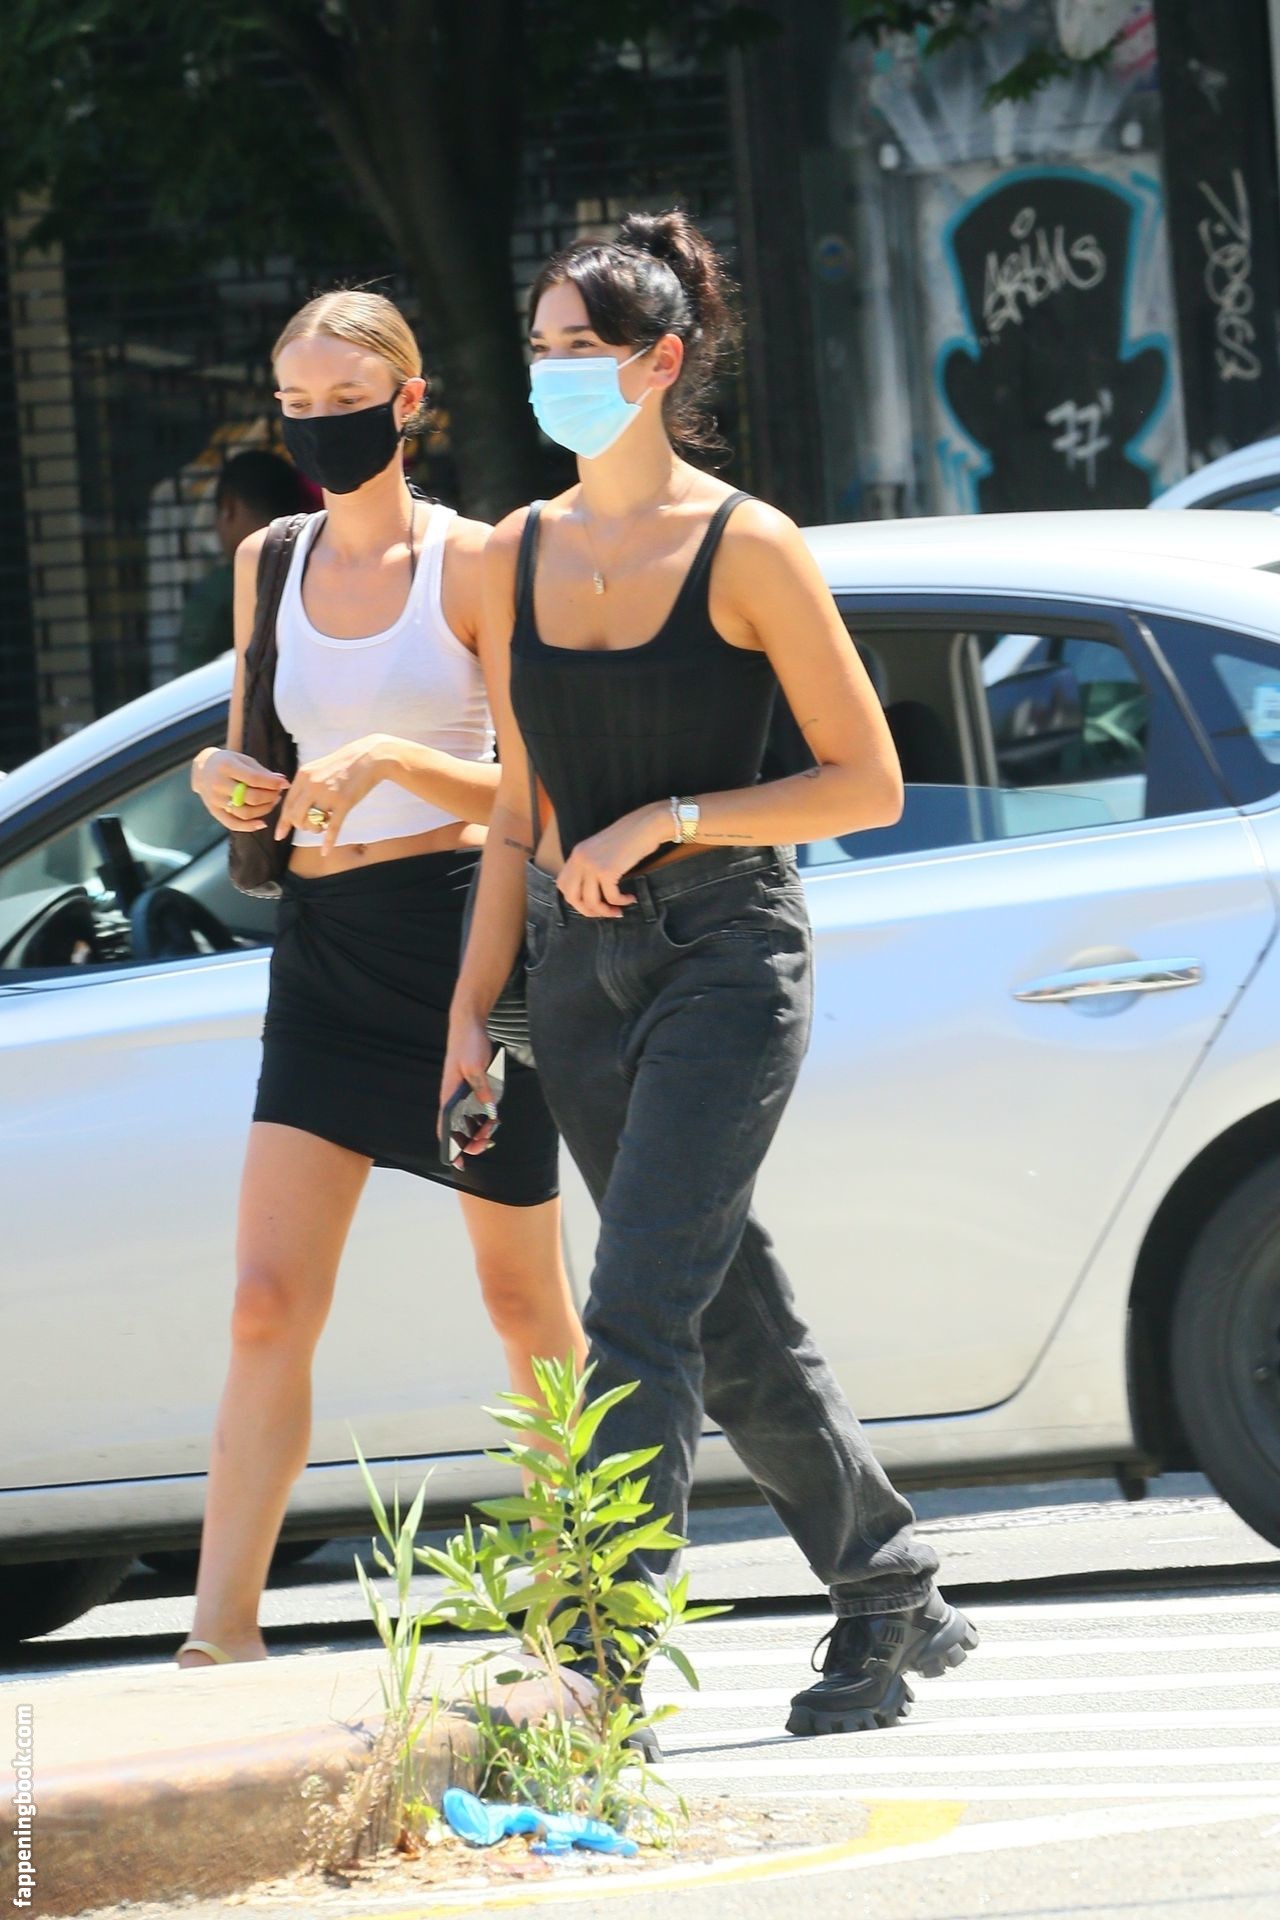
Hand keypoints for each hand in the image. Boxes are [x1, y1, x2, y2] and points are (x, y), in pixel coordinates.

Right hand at [194, 749, 288, 832]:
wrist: (202, 769)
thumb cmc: (228, 762)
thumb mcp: (243, 760)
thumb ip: (262, 772)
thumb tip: (283, 782)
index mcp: (226, 766)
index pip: (254, 779)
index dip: (273, 783)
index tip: (285, 784)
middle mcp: (218, 784)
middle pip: (251, 797)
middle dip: (270, 797)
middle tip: (278, 793)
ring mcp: (215, 800)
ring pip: (245, 813)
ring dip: (264, 810)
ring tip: (273, 802)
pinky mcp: (214, 812)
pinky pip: (233, 824)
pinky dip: (249, 827)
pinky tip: (262, 823)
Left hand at [275, 735, 390, 852]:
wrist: (369, 756)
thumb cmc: (344, 763)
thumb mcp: (319, 768)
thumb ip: (306, 783)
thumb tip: (296, 804)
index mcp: (303, 775)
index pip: (288, 804)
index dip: (283, 822)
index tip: (279, 835)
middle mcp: (312, 785)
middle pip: (296, 816)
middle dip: (301, 826)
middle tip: (311, 826)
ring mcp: (328, 794)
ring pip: (313, 823)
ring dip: (316, 829)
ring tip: (325, 824)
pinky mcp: (344, 803)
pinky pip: (332, 828)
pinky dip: (328, 842)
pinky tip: (325, 852)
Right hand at [439, 1009, 498, 1154]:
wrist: (469, 1025)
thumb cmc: (469, 1045)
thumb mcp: (476, 1067)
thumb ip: (482, 1090)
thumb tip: (490, 1112)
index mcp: (449, 1094)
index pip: (445, 1127)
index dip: (450, 1146)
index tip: (457, 1162)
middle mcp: (452, 1096)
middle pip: (457, 1128)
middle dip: (470, 1141)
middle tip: (485, 1145)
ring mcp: (461, 1092)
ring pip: (468, 1119)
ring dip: (478, 1129)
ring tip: (490, 1133)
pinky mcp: (470, 1087)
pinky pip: (475, 1108)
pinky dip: (482, 1117)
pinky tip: (491, 1120)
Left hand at [556, 804, 668, 917]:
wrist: (645, 825)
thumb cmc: (629, 838)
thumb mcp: (601, 851)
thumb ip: (591, 866)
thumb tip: (591, 892)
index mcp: (576, 854)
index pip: (563, 885)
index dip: (575, 900)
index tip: (590, 904)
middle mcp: (580, 859)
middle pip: (572, 897)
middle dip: (587, 911)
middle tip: (602, 913)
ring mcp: (592, 865)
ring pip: (591, 901)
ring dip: (605, 911)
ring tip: (618, 911)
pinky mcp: (607, 870)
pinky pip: (611, 897)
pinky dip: (621, 902)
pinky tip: (630, 899)